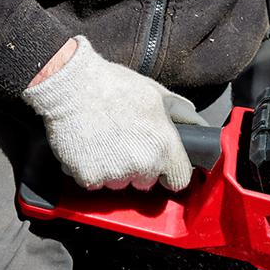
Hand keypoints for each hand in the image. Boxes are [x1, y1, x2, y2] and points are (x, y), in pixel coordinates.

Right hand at [22, 37, 202, 190]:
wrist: (72, 85)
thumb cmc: (114, 86)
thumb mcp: (156, 93)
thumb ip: (180, 112)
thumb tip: (198, 124)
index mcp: (164, 146)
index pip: (179, 180)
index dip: (171, 172)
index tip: (163, 166)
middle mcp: (142, 165)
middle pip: (147, 182)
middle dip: (139, 168)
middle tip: (126, 142)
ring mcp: (114, 174)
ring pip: (120, 183)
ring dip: (115, 170)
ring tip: (105, 141)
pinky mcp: (88, 178)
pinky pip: (94, 182)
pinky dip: (90, 170)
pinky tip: (88, 146)